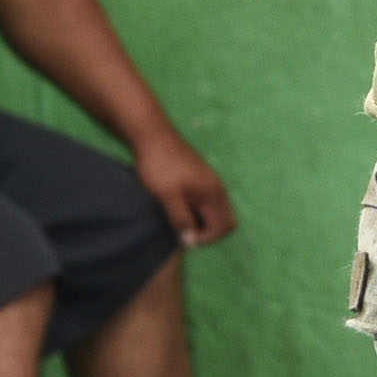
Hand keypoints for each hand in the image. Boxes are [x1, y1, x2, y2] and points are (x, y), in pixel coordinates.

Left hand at [129, 132, 238, 247]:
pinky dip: (195, 211)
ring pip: (214, 211)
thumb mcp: (168, 196)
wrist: (152, 135)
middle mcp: (216, 188)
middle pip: (224, 220)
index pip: (225, 226)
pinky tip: (176, 208)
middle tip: (183, 232)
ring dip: (200, 221)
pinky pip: (205, 202)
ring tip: (178, 221)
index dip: (207, 238)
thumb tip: (190, 241)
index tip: (184, 237)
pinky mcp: (199, 178)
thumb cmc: (159, 165)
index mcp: (213, 193)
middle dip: (207, 231)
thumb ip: (181, 219)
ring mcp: (208, 182)